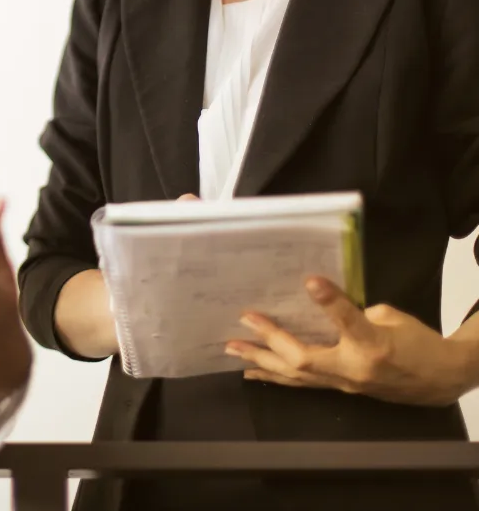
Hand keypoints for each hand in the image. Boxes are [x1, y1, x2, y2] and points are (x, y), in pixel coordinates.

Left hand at [226, 277, 472, 406]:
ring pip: (296, 376)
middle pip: (305, 359)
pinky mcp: (339, 389)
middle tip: (243, 321)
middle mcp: (353, 368)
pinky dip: (275, 377)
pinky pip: (302, 384)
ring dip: (262, 362)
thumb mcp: (394, 318)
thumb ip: (357, 310)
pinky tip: (253, 371)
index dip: (330, 301)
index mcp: (373, 343)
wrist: (439, 380)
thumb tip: (321, 299)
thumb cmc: (416, 342)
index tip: (310, 281)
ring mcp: (344, 384)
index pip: (348, 321)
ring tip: (232, 349)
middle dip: (270, 340)